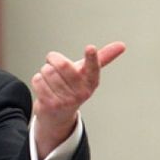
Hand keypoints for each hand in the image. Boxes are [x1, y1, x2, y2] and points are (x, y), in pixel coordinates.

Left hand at [31, 41, 125, 158]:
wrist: (58, 115)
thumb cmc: (73, 88)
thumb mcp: (86, 74)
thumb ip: (102, 59)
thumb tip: (121, 45)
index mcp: (91, 82)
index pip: (93, 68)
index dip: (92, 57)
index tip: (90, 48)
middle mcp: (81, 92)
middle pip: (61, 64)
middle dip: (53, 59)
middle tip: (53, 62)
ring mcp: (66, 100)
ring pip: (47, 71)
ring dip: (44, 71)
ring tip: (50, 80)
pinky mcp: (51, 105)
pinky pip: (38, 81)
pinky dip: (38, 80)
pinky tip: (44, 87)